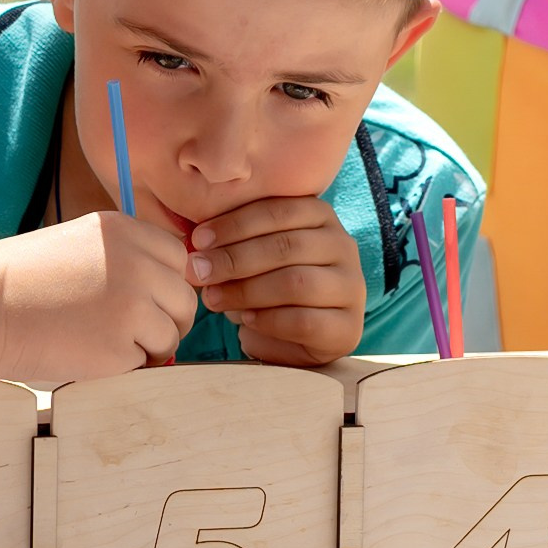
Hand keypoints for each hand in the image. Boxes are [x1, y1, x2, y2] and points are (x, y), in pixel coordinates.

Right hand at [0, 210, 193, 384]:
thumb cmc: (20, 280)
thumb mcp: (78, 243)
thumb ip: (122, 256)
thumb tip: (164, 287)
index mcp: (122, 231)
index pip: (178, 257)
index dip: (167, 283)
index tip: (151, 300)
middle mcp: (134, 262)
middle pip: (184, 297)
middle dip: (168, 319)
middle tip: (140, 334)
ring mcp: (130, 305)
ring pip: (172, 333)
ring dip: (150, 346)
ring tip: (108, 344)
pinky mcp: (119, 346)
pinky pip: (144, 362)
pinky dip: (125, 366)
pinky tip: (89, 355)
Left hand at [185, 195, 366, 368]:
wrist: (305, 337)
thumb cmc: (273, 286)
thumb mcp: (257, 257)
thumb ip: (234, 244)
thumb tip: (196, 246)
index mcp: (321, 217)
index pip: (278, 211)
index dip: (235, 224)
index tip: (198, 239)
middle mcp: (343, 246)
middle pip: (285, 246)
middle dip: (234, 258)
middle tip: (199, 272)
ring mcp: (351, 288)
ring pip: (295, 282)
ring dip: (246, 290)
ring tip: (213, 298)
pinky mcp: (348, 328)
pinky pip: (304, 321)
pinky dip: (268, 320)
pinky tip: (244, 320)